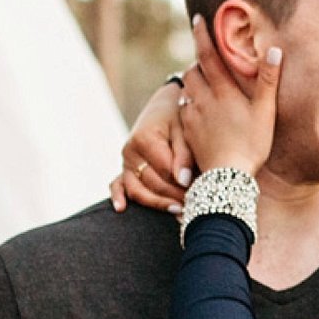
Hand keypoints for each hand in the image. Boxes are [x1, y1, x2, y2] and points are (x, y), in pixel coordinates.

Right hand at [110, 79, 194, 213]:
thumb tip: (183, 181)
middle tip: (196, 206)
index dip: (183, 184)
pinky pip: (117, 185)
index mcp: (145, 138)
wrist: (165, 106)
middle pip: (152, 183)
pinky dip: (118, 197)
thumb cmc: (178, 118)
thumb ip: (184, 154)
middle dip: (175, 196)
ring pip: (136, 190)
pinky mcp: (124, 169)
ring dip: (157, 203)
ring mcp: (125, 162)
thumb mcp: (184, 130)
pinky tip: (121, 208)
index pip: (165, 170)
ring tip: (179, 212)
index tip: (201, 192)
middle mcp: (131, 151)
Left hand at [179, 15, 278, 175]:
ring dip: (192, 82)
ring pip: (185, 90)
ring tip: (204, 84)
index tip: (197, 19)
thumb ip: (269, 80)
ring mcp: (192, 117)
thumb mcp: (265, 112)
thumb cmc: (251, 144)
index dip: (202, 35)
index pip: (207, 54)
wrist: (227, 178)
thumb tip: (275, 50)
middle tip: (206, 60)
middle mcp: (202, 99)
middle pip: (191, 71)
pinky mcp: (187, 133)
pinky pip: (183, 111)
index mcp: (221, 90)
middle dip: (196, 62)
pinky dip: (189, 103)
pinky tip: (199, 110)